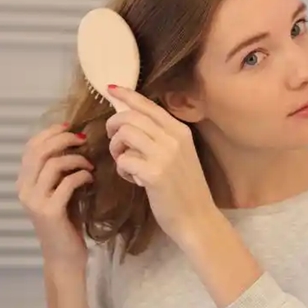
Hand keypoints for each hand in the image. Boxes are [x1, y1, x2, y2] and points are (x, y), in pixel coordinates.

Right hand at [16, 123, 92, 267]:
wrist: (64, 256)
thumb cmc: (66, 222)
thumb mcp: (60, 191)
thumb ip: (60, 171)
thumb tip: (77, 141)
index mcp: (24, 182)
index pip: (30, 147)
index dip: (50, 132)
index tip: (70, 126)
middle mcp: (24, 189)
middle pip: (40, 151)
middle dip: (64, 139)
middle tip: (84, 140)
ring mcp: (35, 201)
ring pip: (53, 164)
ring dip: (76, 159)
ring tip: (90, 166)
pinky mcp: (49, 211)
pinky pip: (67, 183)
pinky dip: (82, 176)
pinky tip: (90, 180)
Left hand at [105, 85, 216, 244]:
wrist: (197, 219)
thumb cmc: (185, 189)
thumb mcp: (179, 155)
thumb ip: (161, 137)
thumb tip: (132, 122)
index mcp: (180, 131)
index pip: (148, 105)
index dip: (127, 95)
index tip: (110, 89)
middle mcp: (174, 138)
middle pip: (130, 117)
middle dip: (113, 126)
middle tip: (113, 141)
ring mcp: (165, 155)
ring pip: (124, 134)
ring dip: (116, 147)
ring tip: (123, 161)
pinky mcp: (154, 173)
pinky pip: (124, 160)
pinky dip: (122, 169)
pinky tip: (132, 179)